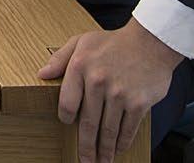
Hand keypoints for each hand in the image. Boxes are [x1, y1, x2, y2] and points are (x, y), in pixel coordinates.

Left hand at [40, 22, 180, 162]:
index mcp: (80, 67)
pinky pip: (128, 128)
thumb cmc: (114, 42)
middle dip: (86, 146)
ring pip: (108, 130)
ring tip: (102, 160)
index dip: (66, 117)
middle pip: (88, 123)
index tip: (68, 124)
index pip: (67, 102)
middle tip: (85, 160)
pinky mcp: (139, 103)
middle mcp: (98, 82)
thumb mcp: (81, 42)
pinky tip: (119, 149)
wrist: (150, 42)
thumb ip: (59, 59)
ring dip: (105, 149)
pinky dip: (123, 142)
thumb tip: (42, 74)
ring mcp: (119, 94)